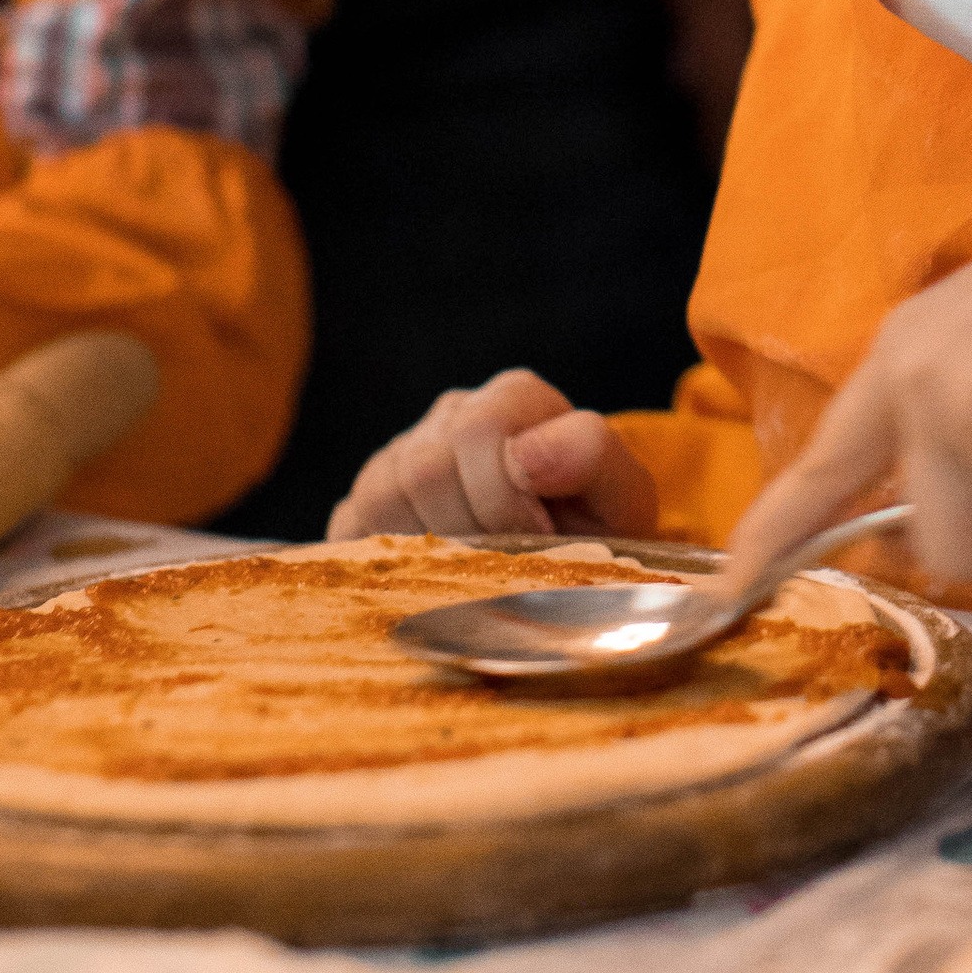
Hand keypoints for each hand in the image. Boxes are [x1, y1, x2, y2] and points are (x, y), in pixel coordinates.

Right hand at [327, 369, 659, 542]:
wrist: (569, 565)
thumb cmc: (598, 529)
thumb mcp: (622, 498)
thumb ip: (592, 457)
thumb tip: (527, 454)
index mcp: (512, 399)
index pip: (478, 429)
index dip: (505, 498)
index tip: (540, 537)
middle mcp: (450, 416)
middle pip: (426, 467)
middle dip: (474, 530)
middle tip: (511, 560)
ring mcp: (400, 458)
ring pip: (381, 495)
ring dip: (433, 548)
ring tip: (478, 566)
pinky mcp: (362, 505)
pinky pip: (349, 527)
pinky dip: (385, 561)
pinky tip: (432, 573)